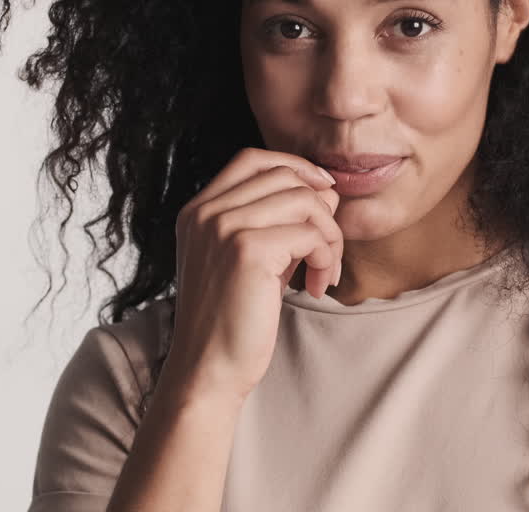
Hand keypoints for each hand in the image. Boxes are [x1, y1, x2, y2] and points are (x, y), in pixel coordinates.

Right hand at [167, 147, 342, 401]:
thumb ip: (278, 221)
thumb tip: (327, 189)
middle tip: (326, 252)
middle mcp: (205, 212)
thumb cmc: (233, 319)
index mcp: (198, 210)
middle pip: (284, 176)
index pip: (252, 159)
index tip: (323, 194)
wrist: (209, 370)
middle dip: (321, 209)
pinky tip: (315, 286)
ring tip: (323, 272)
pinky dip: (325, 257)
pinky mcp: (247, 251)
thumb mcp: (250, 258)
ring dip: (329, 237)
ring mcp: (223, 228)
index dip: (295, 167)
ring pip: (305, 201)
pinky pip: (311, 234)